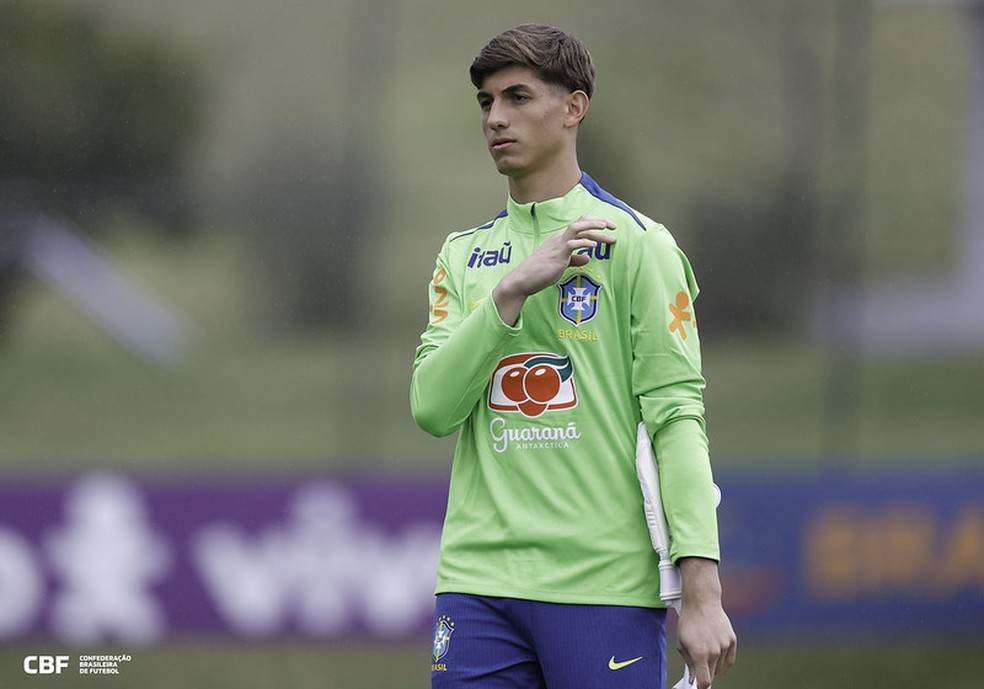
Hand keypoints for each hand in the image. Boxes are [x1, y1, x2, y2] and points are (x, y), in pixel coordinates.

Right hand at [493, 216, 615, 324]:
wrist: (523, 279)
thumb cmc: (540, 273)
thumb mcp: (561, 265)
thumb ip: (574, 260)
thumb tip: (588, 257)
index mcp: (560, 239)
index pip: (579, 225)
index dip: (594, 223)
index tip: (608, 228)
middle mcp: (560, 238)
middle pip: (582, 223)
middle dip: (599, 222)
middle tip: (614, 227)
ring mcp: (558, 245)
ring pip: (578, 228)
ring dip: (594, 227)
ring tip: (607, 229)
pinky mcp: (557, 254)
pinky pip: (572, 244)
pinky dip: (584, 243)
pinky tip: (594, 248)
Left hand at [677, 558, 736, 688]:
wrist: (702, 602)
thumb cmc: (689, 621)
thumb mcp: (682, 643)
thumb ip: (688, 663)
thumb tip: (693, 678)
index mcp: (699, 653)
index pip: (705, 681)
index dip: (701, 686)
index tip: (698, 686)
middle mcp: (714, 651)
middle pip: (713, 675)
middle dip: (705, 674)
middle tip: (699, 668)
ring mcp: (725, 646)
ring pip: (721, 668)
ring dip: (714, 666)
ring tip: (706, 653)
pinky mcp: (732, 640)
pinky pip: (729, 660)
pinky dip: (723, 661)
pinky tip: (716, 654)